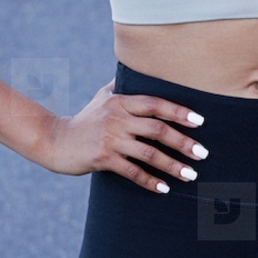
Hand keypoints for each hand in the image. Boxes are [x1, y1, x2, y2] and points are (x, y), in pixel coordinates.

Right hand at [35, 81, 208, 192]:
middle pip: (157, 130)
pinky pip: (132, 172)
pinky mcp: (102, 158)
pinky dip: (150, 181)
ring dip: (172, 165)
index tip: (200, 122)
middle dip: (183, 142)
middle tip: (202, 153)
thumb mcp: (102, 98)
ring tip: (190, 175)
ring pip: (149, 153)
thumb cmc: (84, 120)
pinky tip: (164, 188)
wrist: (55, 141)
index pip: (155, 104)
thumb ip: (122, 87)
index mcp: (120, 102)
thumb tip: (140, 69)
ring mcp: (110, 139)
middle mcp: (117, 118)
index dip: (179, 112)